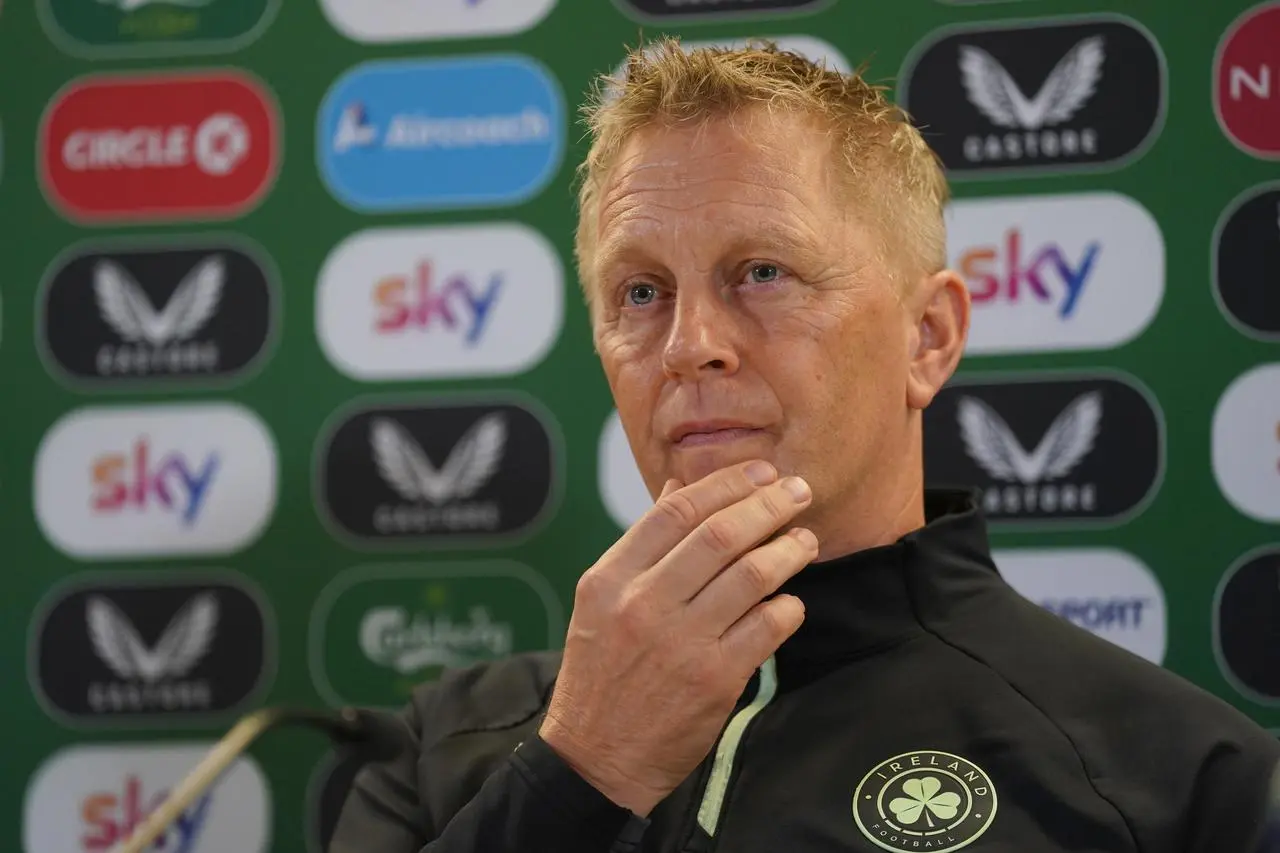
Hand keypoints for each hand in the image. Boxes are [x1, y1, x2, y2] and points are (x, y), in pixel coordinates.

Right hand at [538, 460, 816, 815]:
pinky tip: (792, 601)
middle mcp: (644, 605)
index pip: (675, 511)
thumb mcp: (601, 601)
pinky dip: (788, 606)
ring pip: (751, 575)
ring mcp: (681, 642)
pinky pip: (767, 626)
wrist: (596, 756)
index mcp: (611, 579)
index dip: (725, 484)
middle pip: (719, 535)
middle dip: (769, 505)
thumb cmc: (602, 673)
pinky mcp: (715, 679)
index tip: (760, 473)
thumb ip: (641, 544)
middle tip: (798, 492)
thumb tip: (677, 487)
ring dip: (788, 550)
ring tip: (805, 541)